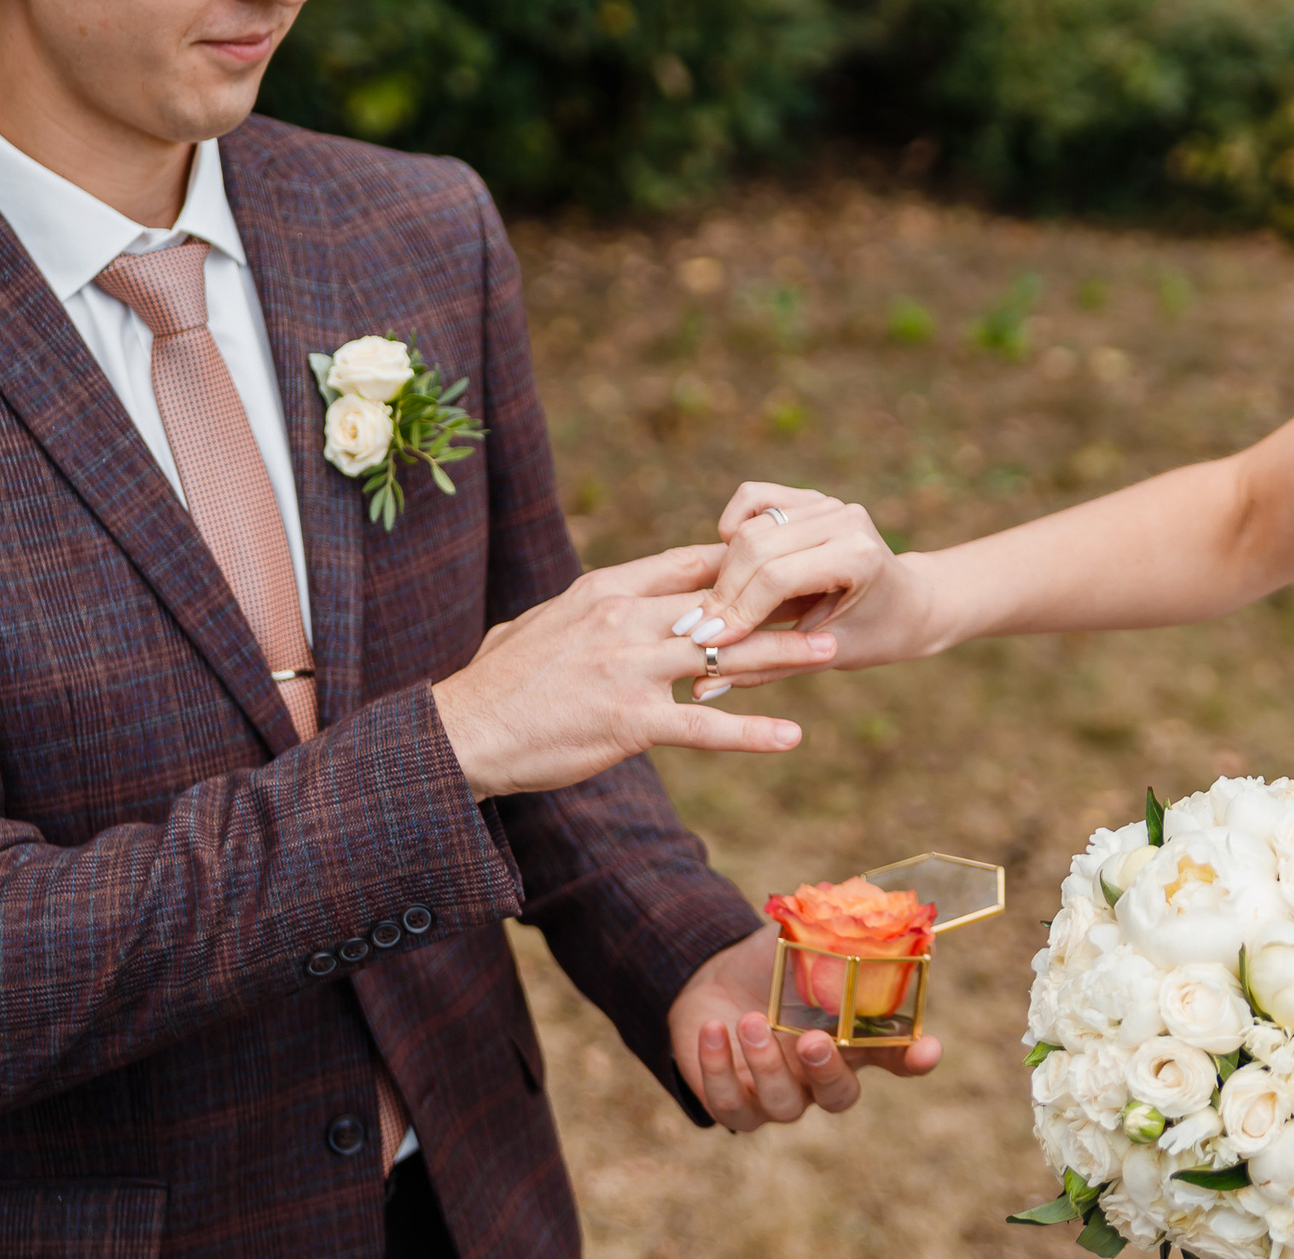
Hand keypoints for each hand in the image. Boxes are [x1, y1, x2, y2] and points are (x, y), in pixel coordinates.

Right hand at [430, 545, 835, 796]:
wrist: (461, 732)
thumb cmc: (497, 682)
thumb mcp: (540, 623)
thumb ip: (585, 609)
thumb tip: (607, 600)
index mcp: (605, 591)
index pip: (688, 563)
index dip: (741, 561)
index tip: (783, 558)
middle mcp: (623, 621)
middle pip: (720, 603)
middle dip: (777, 598)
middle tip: (828, 594)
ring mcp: (628, 670)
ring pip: (724, 657)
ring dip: (783, 655)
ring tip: (831, 649)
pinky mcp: (628, 722)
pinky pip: (703, 728)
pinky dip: (752, 732)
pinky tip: (790, 736)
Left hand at [667, 924, 941, 1130]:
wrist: (713, 980)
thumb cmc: (770, 963)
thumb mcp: (803, 941)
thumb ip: (837, 932)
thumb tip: (875, 905)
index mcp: (849, 1037)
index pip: (895, 1056)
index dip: (914, 1058)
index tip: (928, 1050)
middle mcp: (819, 1074)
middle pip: (839, 1096)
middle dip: (827, 1073)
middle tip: (812, 1040)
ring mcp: (778, 1094)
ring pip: (784, 1105)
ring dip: (766, 1065)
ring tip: (752, 1019)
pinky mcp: (734, 1102)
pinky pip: (731, 1106)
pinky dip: (718, 1070)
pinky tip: (714, 1030)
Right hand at [670, 484, 938, 683]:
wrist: (912, 602)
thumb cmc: (876, 636)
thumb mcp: (828, 658)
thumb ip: (767, 667)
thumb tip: (702, 688)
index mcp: (858, 555)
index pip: (776, 577)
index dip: (736, 610)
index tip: (704, 642)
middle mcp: (843, 519)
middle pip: (755, 546)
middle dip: (723, 591)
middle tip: (695, 630)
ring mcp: (827, 502)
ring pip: (750, 525)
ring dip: (724, 567)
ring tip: (713, 607)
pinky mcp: (810, 497)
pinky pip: (754, 499)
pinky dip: (734, 525)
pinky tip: (731, 562)